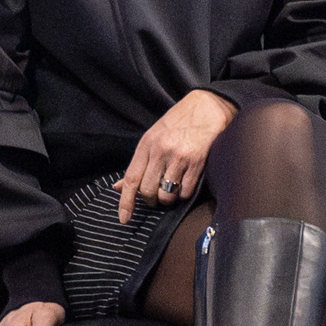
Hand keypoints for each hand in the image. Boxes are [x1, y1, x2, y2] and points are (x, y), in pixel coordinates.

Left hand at [115, 89, 236, 224]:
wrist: (207, 106)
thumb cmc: (178, 122)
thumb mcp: (152, 137)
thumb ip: (138, 163)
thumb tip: (119, 187)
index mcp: (146, 145)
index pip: (131, 179)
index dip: (125, 202)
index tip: (123, 218)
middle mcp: (160, 151)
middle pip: (148, 191)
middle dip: (151, 200)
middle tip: (156, 196)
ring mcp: (179, 158)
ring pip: (166, 195)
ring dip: (167, 199)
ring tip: (171, 190)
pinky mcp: (197, 163)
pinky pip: (185, 192)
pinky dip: (183, 194)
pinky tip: (185, 183)